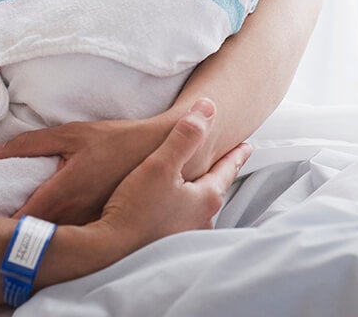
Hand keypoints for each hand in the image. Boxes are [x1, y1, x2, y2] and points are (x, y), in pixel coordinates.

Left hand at [0, 114, 173, 224]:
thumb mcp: (69, 133)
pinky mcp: (101, 228)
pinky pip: (74, 238)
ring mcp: (89, 226)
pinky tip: (51, 230)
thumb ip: (28, 144)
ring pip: (55, 241)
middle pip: (36, 236)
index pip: (22, 220)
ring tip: (19, 230)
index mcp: (62, 193)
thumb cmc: (112, 140)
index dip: (1, 225)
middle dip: (16, 234)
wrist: (157, 151)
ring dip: (38, 237)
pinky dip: (59, 237)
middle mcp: (75, 216)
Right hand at [95, 99, 251, 252]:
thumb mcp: (161, 164)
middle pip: (215, 189)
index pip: (227, 170)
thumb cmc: (136, 207)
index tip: (247, 146)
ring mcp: (186, 236)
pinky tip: (172, 210)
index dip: (236, 155)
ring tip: (199, 184)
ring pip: (199, 207)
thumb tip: (209, 107)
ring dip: (200, 194)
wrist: (110, 249)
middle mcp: (202, 220)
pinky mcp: (168, 246)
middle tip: (226, 162)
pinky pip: (182, 220)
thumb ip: (186, 136)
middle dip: (220, 175)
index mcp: (206, 198)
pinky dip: (182, 209)